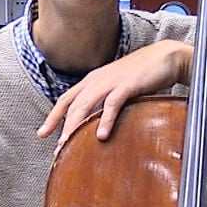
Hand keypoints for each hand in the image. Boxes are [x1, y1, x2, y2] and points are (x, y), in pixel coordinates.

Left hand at [37, 40, 191, 147]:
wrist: (164, 57)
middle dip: (61, 128)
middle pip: (72, 106)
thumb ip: (104, 101)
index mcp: (92, 81)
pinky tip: (101, 136)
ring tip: (69, 145)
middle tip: (57, 149)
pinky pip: (112, 105)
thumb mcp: (116, 87)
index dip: (53, 117)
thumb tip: (96, 123)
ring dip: (75, 127)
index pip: (66, 100)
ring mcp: (110, 82)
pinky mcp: (127, 85)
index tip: (42, 134)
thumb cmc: (141, 75)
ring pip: (85, 106)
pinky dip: (105, 121)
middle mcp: (96, 81)